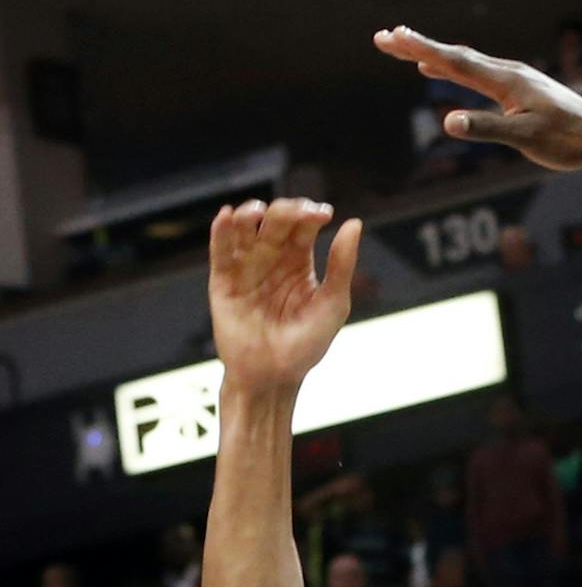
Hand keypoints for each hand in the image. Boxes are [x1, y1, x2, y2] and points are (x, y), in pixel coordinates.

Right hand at [209, 199, 361, 393]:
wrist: (274, 375)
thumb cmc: (307, 344)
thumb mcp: (333, 303)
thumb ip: (342, 264)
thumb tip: (355, 223)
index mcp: (300, 261)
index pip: (303, 226)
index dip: (311, 213)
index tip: (323, 214)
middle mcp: (272, 259)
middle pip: (276, 222)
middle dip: (285, 210)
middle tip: (297, 212)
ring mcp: (246, 268)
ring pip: (245, 230)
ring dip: (250, 214)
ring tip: (259, 211)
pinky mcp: (223, 281)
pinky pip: (220, 251)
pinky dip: (222, 231)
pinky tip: (227, 216)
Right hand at [374, 27, 581, 172]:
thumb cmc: (569, 141)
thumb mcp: (526, 138)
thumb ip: (487, 129)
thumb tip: (448, 122)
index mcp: (507, 81)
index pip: (456, 62)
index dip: (421, 50)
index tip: (392, 38)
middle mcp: (509, 73)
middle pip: (455, 56)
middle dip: (418, 47)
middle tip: (383, 37)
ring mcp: (515, 80)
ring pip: (465, 63)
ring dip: (433, 55)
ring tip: (404, 48)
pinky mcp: (521, 91)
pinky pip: (477, 74)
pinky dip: (453, 68)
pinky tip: (441, 71)